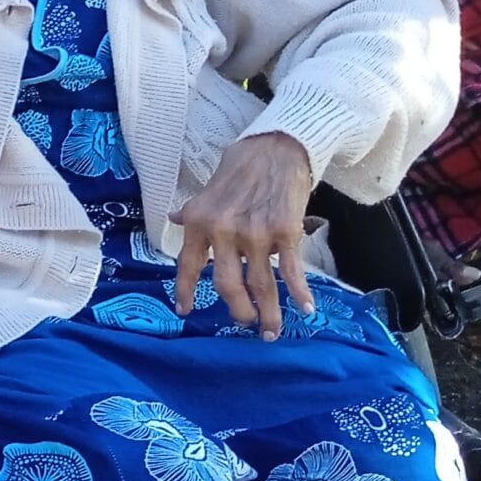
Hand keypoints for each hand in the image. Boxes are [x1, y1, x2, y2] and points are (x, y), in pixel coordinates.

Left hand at [172, 131, 315, 336]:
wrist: (276, 149)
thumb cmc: (240, 169)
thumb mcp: (206, 191)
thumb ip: (192, 212)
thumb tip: (174, 220)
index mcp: (200, 222)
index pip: (189, 265)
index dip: (186, 290)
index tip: (185, 311)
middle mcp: (225, 231)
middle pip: (228, 284)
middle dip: (238, 310)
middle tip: (244, 324)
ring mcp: (256, 233)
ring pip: (260, 284)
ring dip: (267, 312)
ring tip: (270, 331)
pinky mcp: (286, 232)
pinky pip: (291, 271)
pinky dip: (300, 293)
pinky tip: (306, 310)